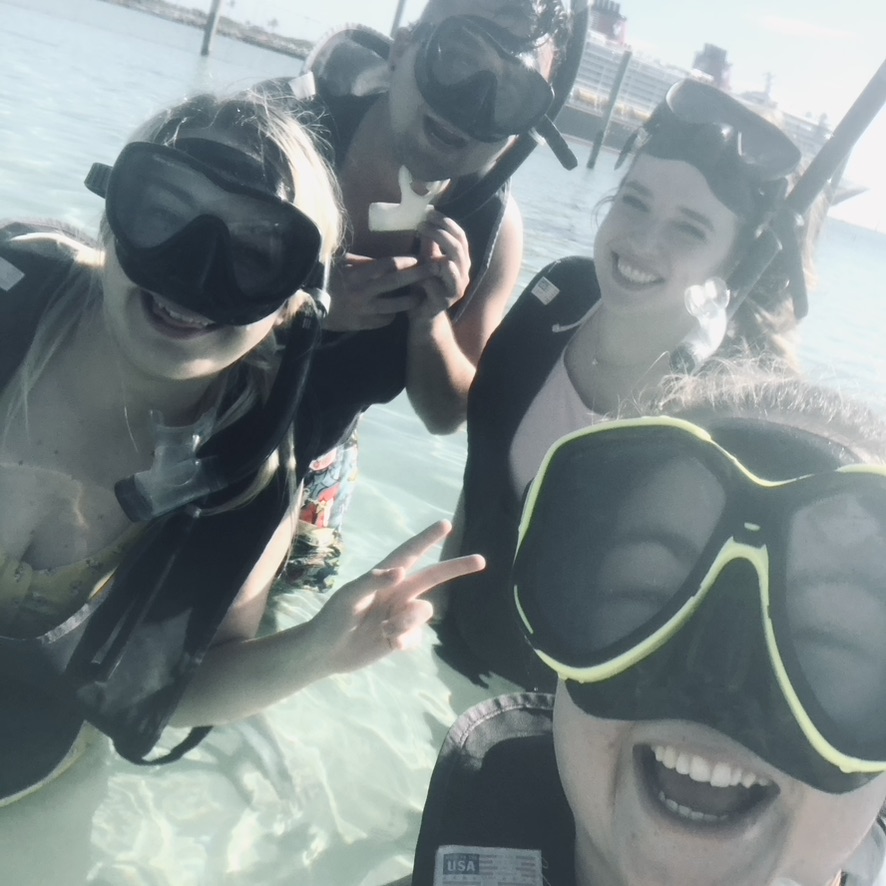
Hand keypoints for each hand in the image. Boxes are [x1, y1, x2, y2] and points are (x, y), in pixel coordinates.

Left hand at [308, 521, 483, 673]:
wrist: (325, 653)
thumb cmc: (332, 619)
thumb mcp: (348, 598)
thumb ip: (373, 582)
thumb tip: (400, 572)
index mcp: (385, 577)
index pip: (410, 553)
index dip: (427, 539)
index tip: (445, 524)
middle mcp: (397, 592)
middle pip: (433, 577)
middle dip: (456, 568)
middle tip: (481, 560)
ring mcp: (401, 614)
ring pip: (424, 612)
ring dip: (408, 622)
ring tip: (384, 629)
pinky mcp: (401, 636)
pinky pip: (416, 637)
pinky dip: (404, 640)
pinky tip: (386, 643)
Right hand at [324, 253, 432, 331]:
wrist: (307, 303)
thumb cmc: (325, 277)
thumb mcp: (342, 264)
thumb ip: (364, 263)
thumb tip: (387, 260)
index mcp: (358, 273)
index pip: (388, 266)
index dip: (406, 262)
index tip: (419, 258)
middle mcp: (363, 292)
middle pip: (397, 283)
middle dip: (418, 276)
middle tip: (434, 271)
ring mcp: (364, 310)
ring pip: (395, 307)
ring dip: (411, 300)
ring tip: (421, 296)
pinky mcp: (362, 324)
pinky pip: (384, 320)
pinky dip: (393, 315)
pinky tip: (397, 311)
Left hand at [412, 212, 471, 318]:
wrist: (422, 315)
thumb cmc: (424, 285)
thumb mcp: (425, 259)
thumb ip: (428, 242)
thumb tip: (425, 217)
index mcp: (461, 260)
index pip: (460, 236)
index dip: (446, 222)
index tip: (429, 212)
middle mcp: (463, 273)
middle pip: (457, 248)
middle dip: (440, 233)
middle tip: (421, 225)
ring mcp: (456, 288)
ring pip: (453, 265)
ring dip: (436, 251)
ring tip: (422, 240)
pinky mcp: (445, 302)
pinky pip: (436, 286)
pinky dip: (426, 278)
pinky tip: (415, 272)